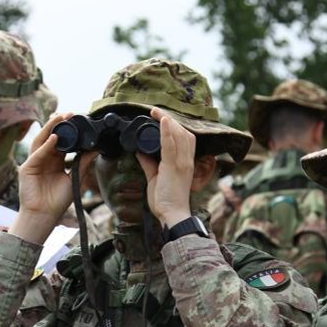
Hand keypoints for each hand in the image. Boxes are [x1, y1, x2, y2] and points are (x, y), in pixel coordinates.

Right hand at [10, 112, 97, 244]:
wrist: (44, 215)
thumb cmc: (58, 200)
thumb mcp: (75, 178)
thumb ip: (83, 163)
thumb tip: (96, 149)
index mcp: (55, 160)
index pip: (61, 141)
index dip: (68, 130)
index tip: (78, 120)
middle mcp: (44, 158)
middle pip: (50, 137)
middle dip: (59, 124)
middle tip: (70, 113)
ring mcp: (34, 162)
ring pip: (41, 140)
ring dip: (50, 129)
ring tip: (60, 118)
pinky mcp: (27, 168)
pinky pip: (37, 154)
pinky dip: (46, 146)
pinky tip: (54, 138)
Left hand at [137, 108, 194, 227]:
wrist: (172, 215)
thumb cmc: (166, 201)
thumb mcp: (155, 179)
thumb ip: (149, 165)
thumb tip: (140, 152)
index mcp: (185, 163)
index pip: (185, 138)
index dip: (175, 126)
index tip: (162, 117)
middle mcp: (186, 161)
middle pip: (184, 133)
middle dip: (170, 119)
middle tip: (155, 111)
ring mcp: (181, 164)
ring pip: (179, 135)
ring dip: (167, 121)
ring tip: (156, 112)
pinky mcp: (173, 168)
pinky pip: (171, 146)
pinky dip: (166, 131)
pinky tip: (162, 121)